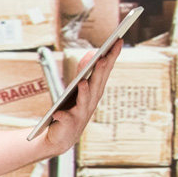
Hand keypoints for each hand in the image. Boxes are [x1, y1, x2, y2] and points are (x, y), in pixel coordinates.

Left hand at [43, 38, 122, 153]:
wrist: (63, 136)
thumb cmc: (74, 108)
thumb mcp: (80, 87)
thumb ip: (84, 71)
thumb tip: (90, 53)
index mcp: (95, 91)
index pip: (105, 71)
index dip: (112, 56)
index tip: (118, 40)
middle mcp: (91, 102)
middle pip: (97, 84)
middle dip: (100, 71)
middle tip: (103, 58)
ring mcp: (80, 114)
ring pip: (84, 101)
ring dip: (84, 92)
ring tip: (82, 82)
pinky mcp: (68, 124)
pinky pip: (65, 119)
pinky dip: (63, 116)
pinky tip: (59, 113)